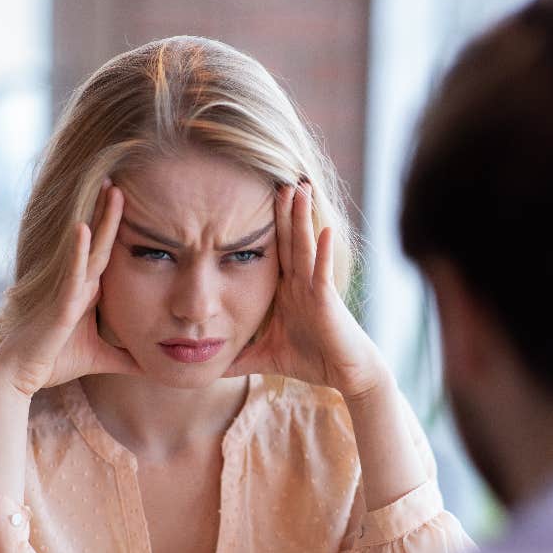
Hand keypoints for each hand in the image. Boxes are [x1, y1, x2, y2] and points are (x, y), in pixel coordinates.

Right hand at [0, 180, 137, 396]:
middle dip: (111, 211)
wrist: (21, 376)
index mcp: (87, 292)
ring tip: (111, 188)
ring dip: (100, 218)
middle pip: (100, 242)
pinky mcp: (59, 302)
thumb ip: (127, 359)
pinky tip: (84, 227)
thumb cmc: (54, 361)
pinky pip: (71, 272)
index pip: (109, 255)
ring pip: (88, 248)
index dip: (121, 230)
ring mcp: (67, 289)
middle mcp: (78, 284)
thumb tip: (153, 367)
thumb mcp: (101, 359)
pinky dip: (77, 250)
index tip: (138, 205)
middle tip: (122, 179)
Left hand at [224, 182, 385, 399]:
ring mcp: (315, 289)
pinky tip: (324, 230)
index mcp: (287, 290)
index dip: (262, 226)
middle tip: (272, 177)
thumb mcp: (264, 357)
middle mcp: (301, 283)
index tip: (245, 199)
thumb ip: (238, 359)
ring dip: (302, 218)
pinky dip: (323, 253)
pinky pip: (323, 273)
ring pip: (306, 247)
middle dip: (282, 210)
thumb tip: (207, 368)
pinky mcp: (328, 302)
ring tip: (298, 188)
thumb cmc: (311, 361)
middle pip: (289, 240)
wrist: (345, 375)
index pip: (272, 251)